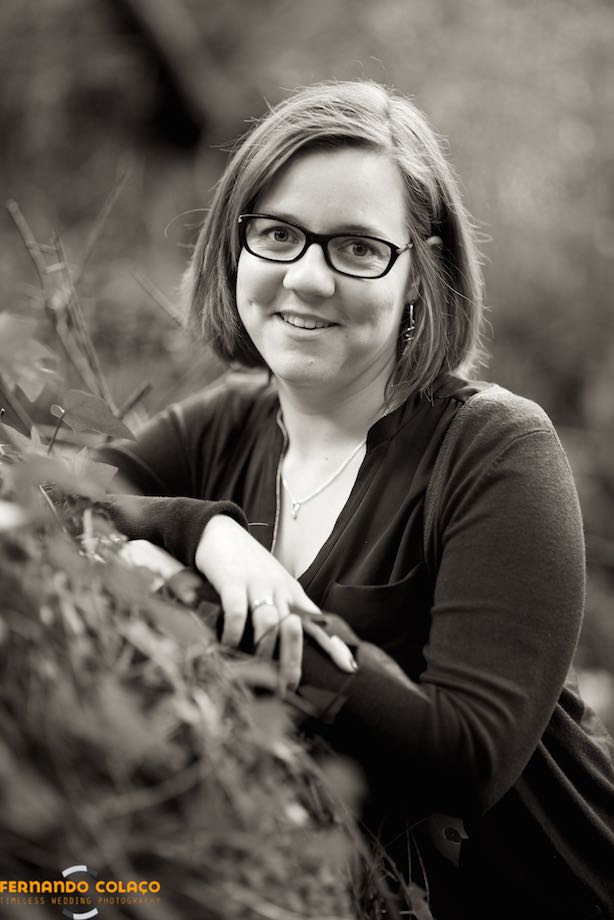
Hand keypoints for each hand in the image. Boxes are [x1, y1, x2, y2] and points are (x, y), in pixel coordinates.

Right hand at [195, 515, 357, 691]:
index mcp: (293, 593)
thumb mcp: (274, 586)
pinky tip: (229, 647)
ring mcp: (257, 585)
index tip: (350, 668)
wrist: (221, 532)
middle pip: (294, 629)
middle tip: (288, 688)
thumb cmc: (248, 565)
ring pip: (270, 622)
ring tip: (258, 673)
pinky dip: (235, 633)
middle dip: (294, 661)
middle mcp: (280, 590)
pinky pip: (238, 612)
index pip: (318, 621)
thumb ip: (284, 611)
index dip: (334, 644)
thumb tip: (292, 645)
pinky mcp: (232, 582)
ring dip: (265, 650)